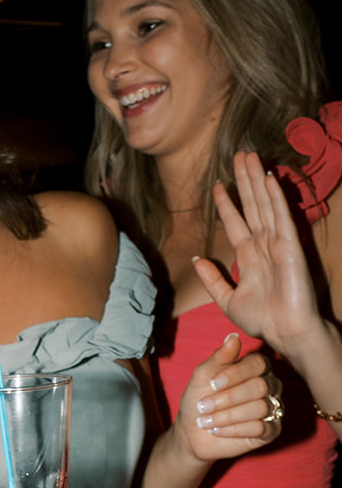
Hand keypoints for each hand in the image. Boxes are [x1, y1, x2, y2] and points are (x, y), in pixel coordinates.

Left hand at [172, 332, 280, 463]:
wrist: (192, 433)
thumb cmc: (198, 399)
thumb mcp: (202, 376)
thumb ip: (219, 358)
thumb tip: (233, 337)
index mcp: (256, 367)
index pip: (257, 364)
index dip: (235, 374)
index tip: (212, 384)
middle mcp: (269, 385)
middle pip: (260, 386)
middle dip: (227, 399)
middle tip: (204, 407)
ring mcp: (273, 407)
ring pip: (260, 408)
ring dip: (227, 416)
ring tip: (208, 421)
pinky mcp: (272, 430)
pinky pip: (260, 428)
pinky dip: (233, 430)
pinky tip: (218, 430)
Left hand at [194, 150, 323, 355]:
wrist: (285, 332)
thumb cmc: (263, 320)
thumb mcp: (227, 300)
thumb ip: (212, 279)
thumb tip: (196, 258)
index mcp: (249, 255)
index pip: (236, 222)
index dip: (228, 203)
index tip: (218, 184)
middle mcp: (263, 244)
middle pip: (252, 205)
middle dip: (245, 180)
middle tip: (239, 154)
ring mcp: (278, 243)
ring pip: (266, 204)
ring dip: (258, 180)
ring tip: (250, 156)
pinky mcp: (291, 246)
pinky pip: (282, 217)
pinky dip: (275, 197)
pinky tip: (269, 179)